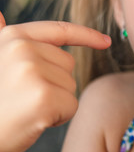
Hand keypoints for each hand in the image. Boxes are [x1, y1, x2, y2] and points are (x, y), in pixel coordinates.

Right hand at [0, 12, 110, 151]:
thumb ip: (7, 42)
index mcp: (12, 38)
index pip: (59, 30)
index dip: (86, 35)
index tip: (106, 41)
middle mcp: (21, 49)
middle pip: (68, 63)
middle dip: (55, 83)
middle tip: (25, 97)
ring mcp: (32, 71)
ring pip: (71, 85)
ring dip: (56, 101)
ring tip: (26, 107)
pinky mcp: (43, 97)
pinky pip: (71, 105)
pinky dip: (59, 116)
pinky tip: (35, 121)